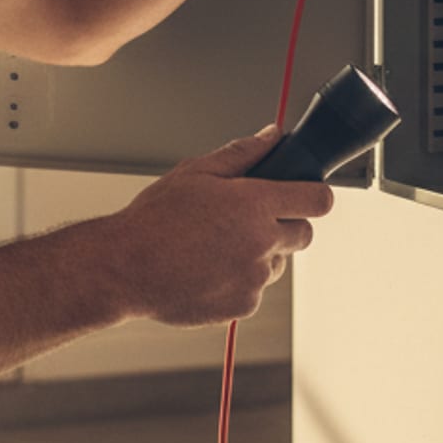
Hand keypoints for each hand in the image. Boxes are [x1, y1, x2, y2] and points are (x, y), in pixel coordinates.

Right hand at [108, 127, 333, 325]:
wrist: (125, 269)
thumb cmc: (154, 220)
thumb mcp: (196, 171)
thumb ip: (242, 153)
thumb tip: (272, 137)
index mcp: (255, 205)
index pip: (317, 199)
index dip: (314, 194)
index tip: (305, 193)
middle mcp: (262, 243)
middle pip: (304, 234)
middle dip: (285, 224)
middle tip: (250, 219)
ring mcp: (254, 279)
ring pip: (277, 263)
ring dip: (260, 254)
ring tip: (217, 246)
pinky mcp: (242, 306)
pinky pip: (254, 290)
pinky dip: (238, 281)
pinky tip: (207, 269)